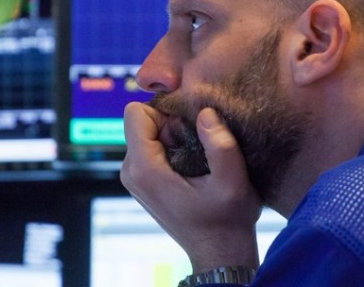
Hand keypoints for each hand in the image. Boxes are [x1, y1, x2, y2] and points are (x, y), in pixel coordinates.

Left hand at [121, 102, 262, 271]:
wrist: (219, 251)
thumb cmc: (227, 220)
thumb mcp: (233, 182)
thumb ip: (220, 145)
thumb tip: (206, 112)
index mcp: (144, 169)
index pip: (136, 112)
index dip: (165, 111)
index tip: (190, 128)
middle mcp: (130, 172)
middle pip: (143, 121)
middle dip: (171, 124)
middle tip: (199, 147)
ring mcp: (135, 177)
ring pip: (148, 132)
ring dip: (173, 136)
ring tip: (198, 159)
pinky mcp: (143, 180)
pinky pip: (151, 146)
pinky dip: (172, 148)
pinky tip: (192, 166)